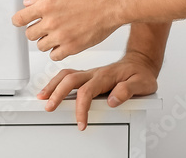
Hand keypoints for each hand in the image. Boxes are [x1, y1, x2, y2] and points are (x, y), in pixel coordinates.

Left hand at [12, 0, 122, 59]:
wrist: (111, 4)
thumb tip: (29, 3)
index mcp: (46, 5)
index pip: (20, 18)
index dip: (18, 20)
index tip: (19, 21)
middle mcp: (51, 22)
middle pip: (29, 34)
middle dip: (34, 30)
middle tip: (41, 27)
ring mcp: (61, 36)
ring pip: (40, 46)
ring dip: (45, 41)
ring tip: (54, 34)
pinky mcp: (73, 47)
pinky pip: (54, 56)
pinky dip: (56, 51)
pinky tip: (61, 44)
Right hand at [36, 53, 158, 129]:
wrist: (140, 62)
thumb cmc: (141, 74)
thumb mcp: (142, 84)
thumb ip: (128, 91)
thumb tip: (113, 100)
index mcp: (106, 77)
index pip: (87, 92)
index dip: (81, 108)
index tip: (81, 123)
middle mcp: (95, 73)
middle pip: (70, 80)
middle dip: (57, 93)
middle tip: (49, 107)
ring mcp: (90, 73)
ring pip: (65, 75)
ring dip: (52, 85)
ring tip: (42, 96)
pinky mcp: (88, 75)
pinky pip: (68, 75)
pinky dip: (56, 81)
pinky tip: (51, 88)